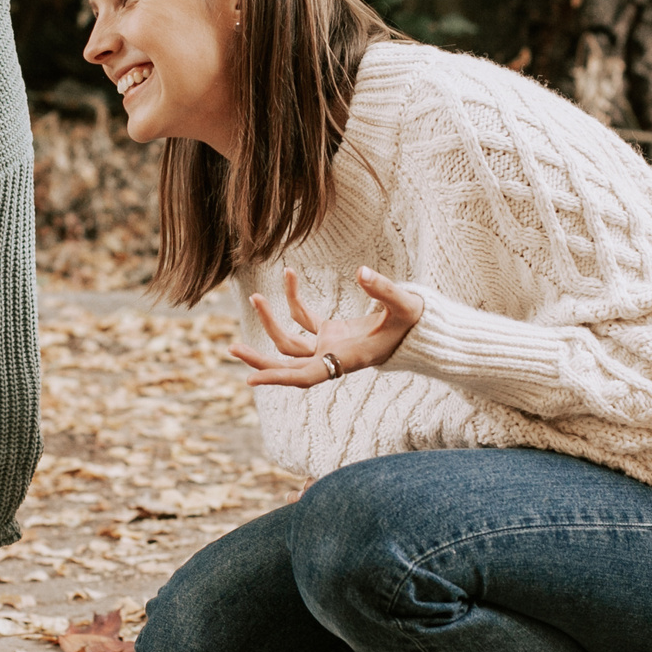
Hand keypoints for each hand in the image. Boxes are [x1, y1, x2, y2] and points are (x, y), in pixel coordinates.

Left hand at [231, 266, 423, 387]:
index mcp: (346, 359)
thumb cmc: (415, 322)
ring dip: (270, 322)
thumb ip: (383, 289)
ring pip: (291, 344)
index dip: (279, 378)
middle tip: (231, 349)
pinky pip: (304, 320)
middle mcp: (333, 357)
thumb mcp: (403, 304)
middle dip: (260, 360)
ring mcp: (329, 346)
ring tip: (253, 298)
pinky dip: (294, 300)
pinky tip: (289, 274)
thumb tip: (361, 272)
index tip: (251, 379)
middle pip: (289, 365)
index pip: (307, 375)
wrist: (421, 329)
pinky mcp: (330, 333)